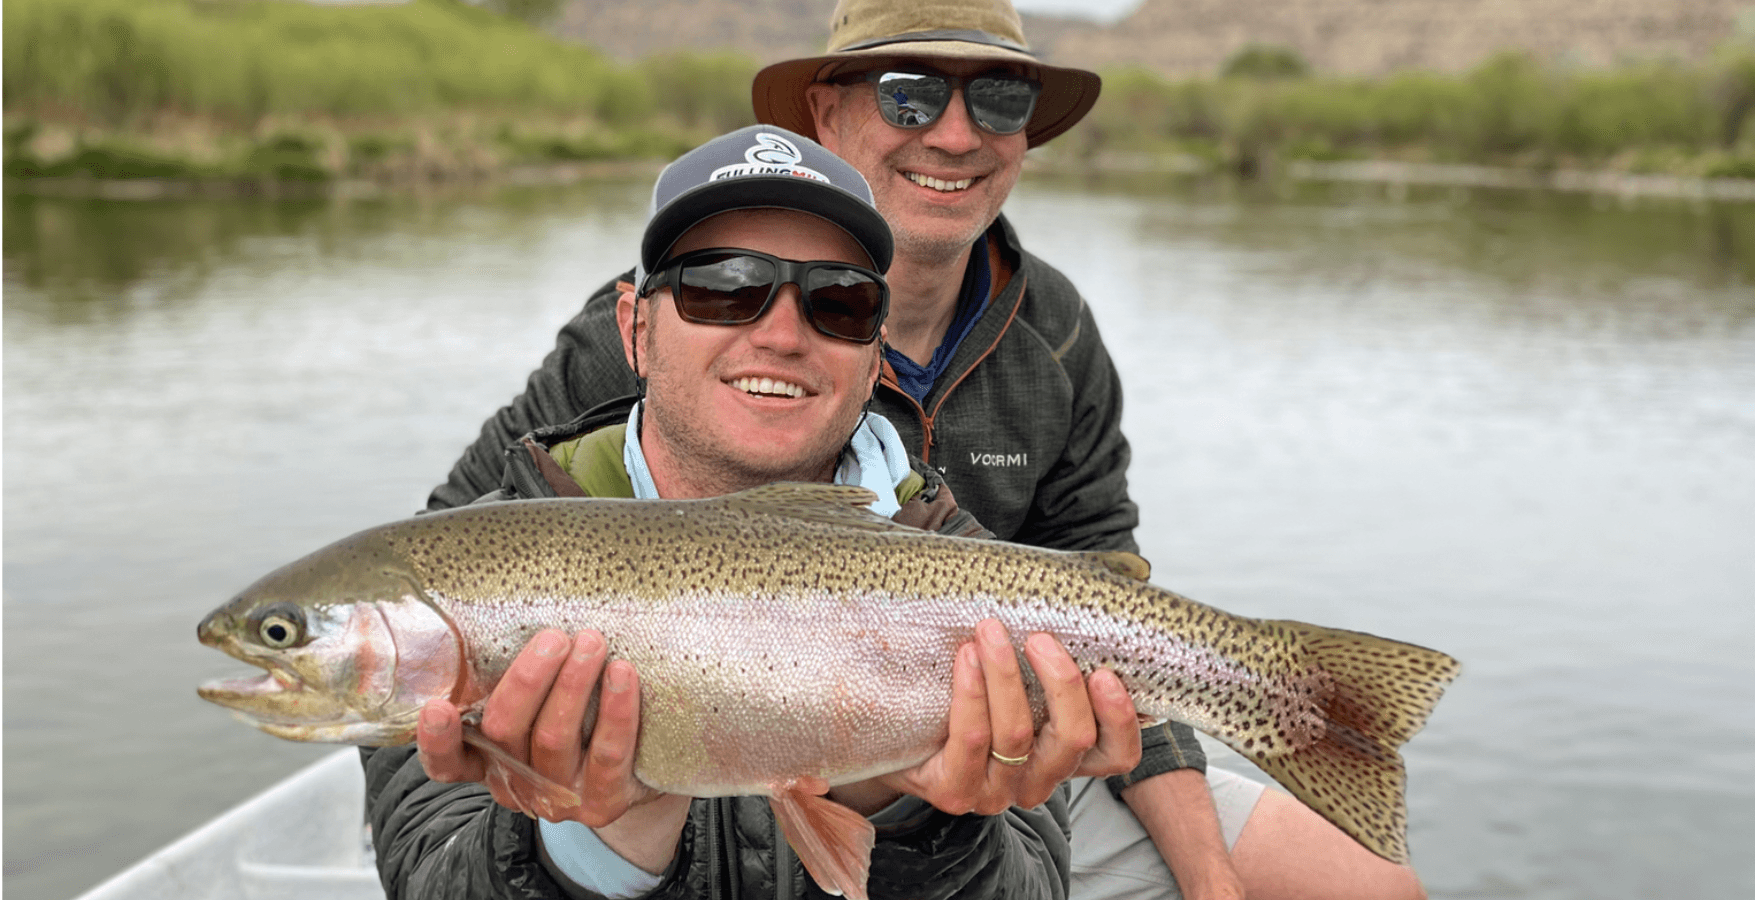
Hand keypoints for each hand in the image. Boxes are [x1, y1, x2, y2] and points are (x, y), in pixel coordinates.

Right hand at [416, 629, 662, 825]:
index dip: (438, 740)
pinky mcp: (603, 802)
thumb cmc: (576, 727)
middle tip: (553, 638)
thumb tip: (518, 612)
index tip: (436, 706)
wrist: (632, 778)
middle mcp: (516, 781)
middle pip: (505, 732)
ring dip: (573, 684)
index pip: (448, 762)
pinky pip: (608, 753)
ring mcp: (558, 796)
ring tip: (592, 642)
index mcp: (487, 760)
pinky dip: (616, 710)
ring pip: (555, 738)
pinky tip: (623, 674)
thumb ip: (519, 681)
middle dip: (527, 681)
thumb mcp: (537, 710)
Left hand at [874, 619, 1141, 814]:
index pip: (1116, 754)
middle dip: (1061, 683)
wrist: (896, 731)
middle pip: (1071, 739)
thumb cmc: (965, 695)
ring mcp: (996, 792)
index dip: (1120, 719)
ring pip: (1018, 735)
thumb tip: (1077, 593)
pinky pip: (972, 739)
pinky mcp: (955, 791)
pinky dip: (973, 693)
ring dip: (1006, 675)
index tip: (1106, 673)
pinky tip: (966, 658)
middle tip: (1040, 639)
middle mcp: (1037, 780)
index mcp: (1064, 757)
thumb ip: (1050, 653)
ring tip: (990, 632)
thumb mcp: (1018, 677)